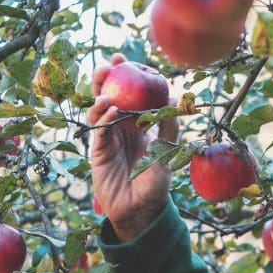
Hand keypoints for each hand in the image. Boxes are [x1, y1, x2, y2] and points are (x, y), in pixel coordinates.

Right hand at [88, 53, 179, 242]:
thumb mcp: (167, 153)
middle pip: (109, 94)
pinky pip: (98, 130)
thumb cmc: (156, 185)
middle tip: (111, 63)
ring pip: (98, 109)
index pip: (132, 94)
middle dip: (108, 76)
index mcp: (138, 125)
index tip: (131, 60)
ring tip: (107, 87)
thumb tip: (175, 96)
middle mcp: (120, 128)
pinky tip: (111, 110)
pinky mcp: (98, 151)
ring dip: (101, 95)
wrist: (141, 211)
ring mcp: (108, 138)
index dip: (129, 77)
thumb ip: (169, 127)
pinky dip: (103, 118)